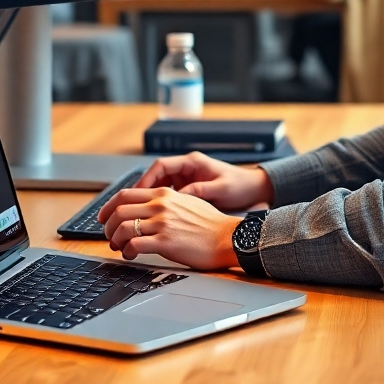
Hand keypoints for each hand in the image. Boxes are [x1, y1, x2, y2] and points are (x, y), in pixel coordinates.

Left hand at [98, 187, 241, 268]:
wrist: (226, 237)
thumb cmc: (210, 223)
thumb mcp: (187, 201)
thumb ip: (166, 201)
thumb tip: (148, 206)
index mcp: (165, 194)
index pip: (125, 194)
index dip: (108, 207)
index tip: (103, 218)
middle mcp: (161, 205)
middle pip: (119, 211)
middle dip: (108, 227)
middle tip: (111, 237)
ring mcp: (162, 222)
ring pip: (123, 228)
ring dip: (115, 240)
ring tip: (120, 248)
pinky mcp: (165, 242)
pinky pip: (133, 246)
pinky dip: (126, 252)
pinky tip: (131, 256)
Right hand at [132, 152, 273, 210]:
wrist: (255, 191)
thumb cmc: (240, 186)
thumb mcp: (221, 188)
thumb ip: (200, 191)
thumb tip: (178, 197)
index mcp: (192, 163)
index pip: (161, 166)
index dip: (146, 179)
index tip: (137, 194)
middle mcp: (187, 169)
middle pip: (155, 177)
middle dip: (140, 192)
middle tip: (128, 209)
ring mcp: (187, 180)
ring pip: (158, 189)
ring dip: (146, 201)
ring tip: (134, 218)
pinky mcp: (189, 192)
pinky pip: (167, 198)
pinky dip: (158, 207)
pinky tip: (152, 220)